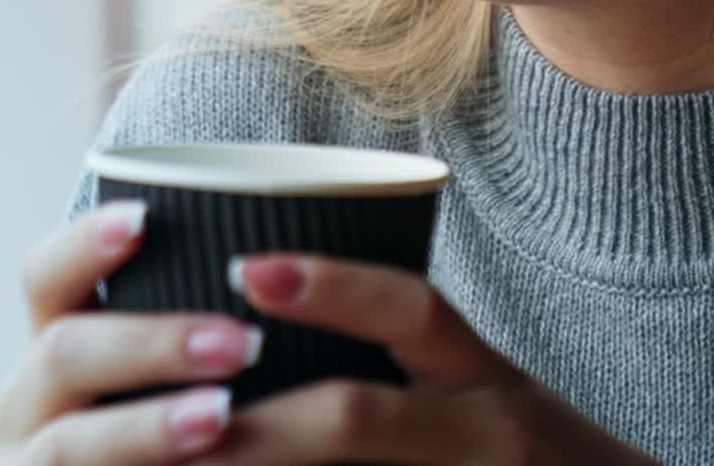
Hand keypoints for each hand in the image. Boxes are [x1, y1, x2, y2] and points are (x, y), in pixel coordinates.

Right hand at [0, 200, 263, 463]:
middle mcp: (29, 406)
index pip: (47, 278)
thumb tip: (276, 264)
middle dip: (153, 344)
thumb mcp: (165, 367)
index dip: (85, 244)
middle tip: (244, 344)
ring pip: (66, 446)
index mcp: (55, 350)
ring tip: (222, 415)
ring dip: (148, 426)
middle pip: (64, 354)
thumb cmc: (162, 421)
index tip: (144, 218)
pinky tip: (210, 462)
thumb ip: (194, 318)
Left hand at [191, 252, 658, 463]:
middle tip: (185, 420)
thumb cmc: (528, 453)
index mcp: (481, 378)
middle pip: (362, 418)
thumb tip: (266, 326)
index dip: (330, 287)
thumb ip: (403, 362)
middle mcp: (488, 431)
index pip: (409, 309)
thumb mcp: (482, 398)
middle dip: (264, 428)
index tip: (246, 268)